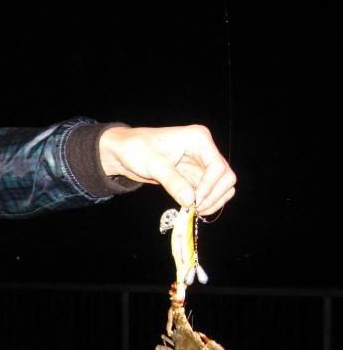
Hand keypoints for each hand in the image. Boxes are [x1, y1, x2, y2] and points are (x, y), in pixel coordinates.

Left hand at [98, 125, 235, 215]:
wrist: (124, 152)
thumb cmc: (137, 149)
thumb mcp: (154, 165)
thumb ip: (173, 182)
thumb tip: (190, 201)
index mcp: (199, 139)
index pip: (218, 167)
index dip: (210, 186)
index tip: (196, 200)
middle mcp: (203, 151)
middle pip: (225, 178)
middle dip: (214, 195)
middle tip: (196, 209)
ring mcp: (199, 164)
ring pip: (220, 187)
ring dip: (212, 201)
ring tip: (194, 210)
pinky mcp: (193, 176)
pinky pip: (207, 192)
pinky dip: (204, 201)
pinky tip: (191, 208)